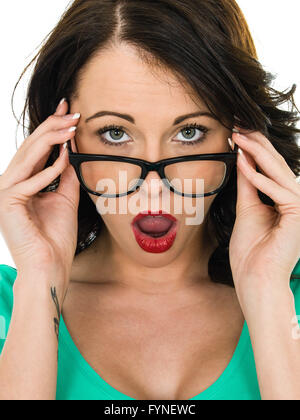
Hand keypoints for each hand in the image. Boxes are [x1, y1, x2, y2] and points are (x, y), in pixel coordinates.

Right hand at [0, 99, 80, 287]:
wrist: (51, 266)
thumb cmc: (56, 236)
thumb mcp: (65, 197)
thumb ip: (65, 175)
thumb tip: (71, 150)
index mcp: (22, 183)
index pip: (36, 149)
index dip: (51, 129)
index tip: (68, 111)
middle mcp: (11, 184)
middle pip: (30, 148)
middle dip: (51, 127)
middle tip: (71, 111)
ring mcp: (6, 193)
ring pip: (27, 158)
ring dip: (50, 140)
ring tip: (70, 125)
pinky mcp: (8, 203)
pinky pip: (30, 181)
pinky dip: (49, 169)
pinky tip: (65, 157)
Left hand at [228, 128, 299, 295]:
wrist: (254, 278)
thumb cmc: (251, 250)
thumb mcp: (246, 208)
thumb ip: (248, 183)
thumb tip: (243, 160)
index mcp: (283, 198)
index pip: (270, 166)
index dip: (254, 147)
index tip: (237, 132)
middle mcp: (294, 199)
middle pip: (275, 164)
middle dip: (256, 142)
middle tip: (238, 123)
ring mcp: (298, 207)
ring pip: (277, 172)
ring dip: (256, 152)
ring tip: (238, 136)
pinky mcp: (297, 215)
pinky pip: (276, 191)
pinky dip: (258, 177)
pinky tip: (242, 162)